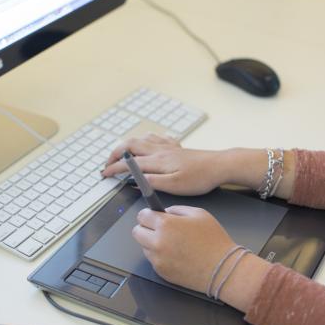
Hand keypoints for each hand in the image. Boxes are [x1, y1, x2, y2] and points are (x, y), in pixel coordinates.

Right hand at [102, 134, 227, 194]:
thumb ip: (152, 182)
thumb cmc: (199, 177)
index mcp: (157, 161)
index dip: (113, 168)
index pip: (128, 163)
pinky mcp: (176, 146)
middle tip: (109, 164)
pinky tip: (148, 144)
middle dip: (115, 153)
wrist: (219, 165)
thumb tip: (134, 181)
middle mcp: (159, 150)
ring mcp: (168, 146)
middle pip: (130, 145)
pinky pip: (155, 137)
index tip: (104, 174)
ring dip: (128, 145)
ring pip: (141, 139)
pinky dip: (145, 140)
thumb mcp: (175, 186)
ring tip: (123, 155)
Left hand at [133, 205, 272, 311]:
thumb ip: (176, 209)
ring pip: (144, 246)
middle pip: (137, 232)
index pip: (142, 216)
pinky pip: (153, 260)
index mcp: (165, 224)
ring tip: (172, 243)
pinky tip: (175, 255)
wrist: (224, 269)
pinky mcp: (161, 273)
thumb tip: (164, 212)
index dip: (148, 214)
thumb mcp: (198, 213)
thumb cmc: (214, 240)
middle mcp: (157, 242)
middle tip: (159, 229)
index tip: (152, 216)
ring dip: (152, 243)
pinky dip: (160, 256)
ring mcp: (158, 259)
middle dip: (146, 228)